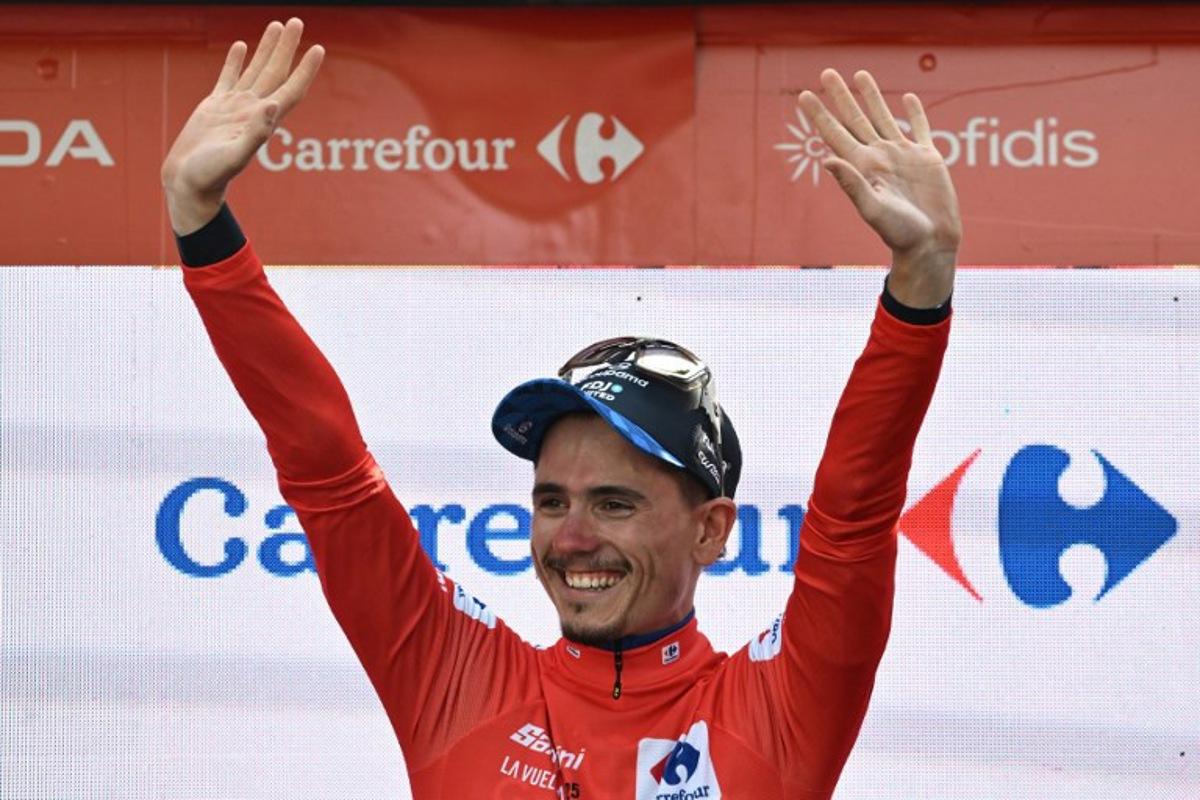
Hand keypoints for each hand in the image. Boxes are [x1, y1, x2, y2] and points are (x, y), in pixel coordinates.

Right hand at [161, 18, 323, 234]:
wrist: (187, 184)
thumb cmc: (210, 176)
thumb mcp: (234, 156)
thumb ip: (255, 134)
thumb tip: (273, 106)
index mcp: (263, 121)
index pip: (291, 89)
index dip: (305, 70)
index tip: (318, 48)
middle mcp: (253, 111)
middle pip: (275, 72)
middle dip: (287, 48)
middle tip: (297, 21)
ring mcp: (234, 108)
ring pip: (255, 70)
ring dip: (266, 49)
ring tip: (277, 25)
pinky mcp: (213, 107)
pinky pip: (228, 77)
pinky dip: (235, 60)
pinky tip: (240, 46)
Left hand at [799, 69, 959, 307]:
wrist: (931, 244)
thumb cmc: (899, 233)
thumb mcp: (872, 208)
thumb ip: (851, 184)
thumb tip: (828, 159)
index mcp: (862, 167)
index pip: (835, 133)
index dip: (820, 115)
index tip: (804, 95)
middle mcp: (879, 157)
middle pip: (855, 119)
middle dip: (841, 96)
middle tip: (827, 73)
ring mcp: (903, 155)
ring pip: (883, 117)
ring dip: (871, 96)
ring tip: (860, 74)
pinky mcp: (928, 158)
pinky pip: (920, 128)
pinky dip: (914, 113)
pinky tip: (906, 98)